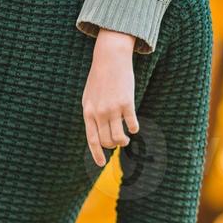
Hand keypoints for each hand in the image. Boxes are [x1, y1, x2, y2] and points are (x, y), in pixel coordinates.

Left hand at [83, 30, 138, 166]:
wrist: (110, 58)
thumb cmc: (99, 77)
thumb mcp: (89, 96)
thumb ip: (92, 113)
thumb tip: (97, 131)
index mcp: (88, 111)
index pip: (92, 140)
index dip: (97, 154)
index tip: (102, 164)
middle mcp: (99, 113)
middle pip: (106, 141)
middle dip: (113, 145)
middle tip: (118, 141)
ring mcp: (112, 109)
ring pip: (119, 137)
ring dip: (124, 140)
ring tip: (126, 136)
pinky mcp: (126, 103)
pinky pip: (132, 124)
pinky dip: (134, 128)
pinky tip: (134, 125)